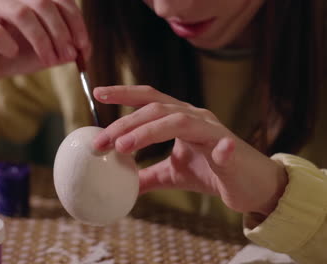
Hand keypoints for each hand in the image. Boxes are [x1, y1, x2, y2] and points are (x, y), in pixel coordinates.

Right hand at [0, 0, 90, 85]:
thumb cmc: (18, 55)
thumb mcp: (48, 53)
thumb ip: (66, 49)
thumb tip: (83, 51)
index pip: (60, 0)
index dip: (75, 22)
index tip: (83, 47)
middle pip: (43, 3)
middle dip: (60, 32)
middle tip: (67, 56)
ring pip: (21, 14)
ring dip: (40, 40)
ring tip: (48, 61)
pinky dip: (8, 44)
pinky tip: (12, 54)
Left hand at [92, 85, 287, 215]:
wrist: (250, 186)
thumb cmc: (212, 173)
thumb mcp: (173, 174)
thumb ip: (149, 175)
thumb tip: (122, 183)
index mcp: (181, 119)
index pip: (149, 100)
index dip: (124, 94)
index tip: (98, 94)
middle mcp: (196, 118)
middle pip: (156, 110)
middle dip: (125, 123)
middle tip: (101, 141)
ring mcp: (215, 133)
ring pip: (179, 121)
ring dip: (148, 132)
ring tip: (123, 146)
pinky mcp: (232, 153)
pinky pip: (226, 148)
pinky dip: (221, 149)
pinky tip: (219, 151)